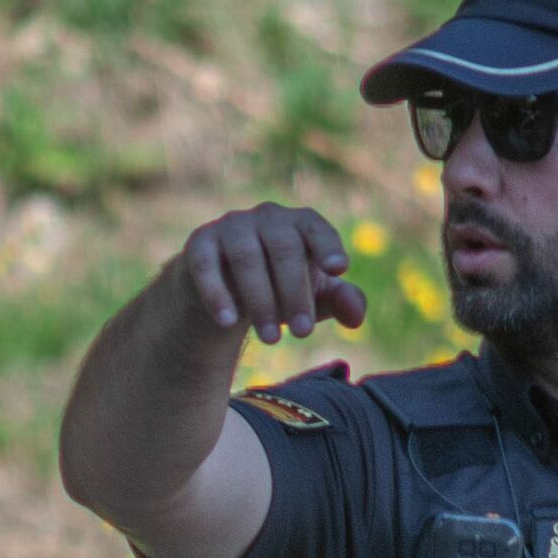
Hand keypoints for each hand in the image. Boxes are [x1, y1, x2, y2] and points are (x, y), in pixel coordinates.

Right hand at [173, 202, 368, 346]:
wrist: (221, 293)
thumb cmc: (277, 289)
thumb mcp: (312, 297)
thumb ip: (339, 302)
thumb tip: (357, 317)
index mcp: (299, 223)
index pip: (316, 229)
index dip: (328, 246)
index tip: (339, 269)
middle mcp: (267, 217)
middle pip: (284, 249)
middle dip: (295, 293)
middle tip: (303, 334)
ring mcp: (231, 226)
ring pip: (247, 258)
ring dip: (261, 301)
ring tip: (272, 339)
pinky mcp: (200, 244)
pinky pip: (206, 266)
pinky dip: (217, 294)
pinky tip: (227, 322)